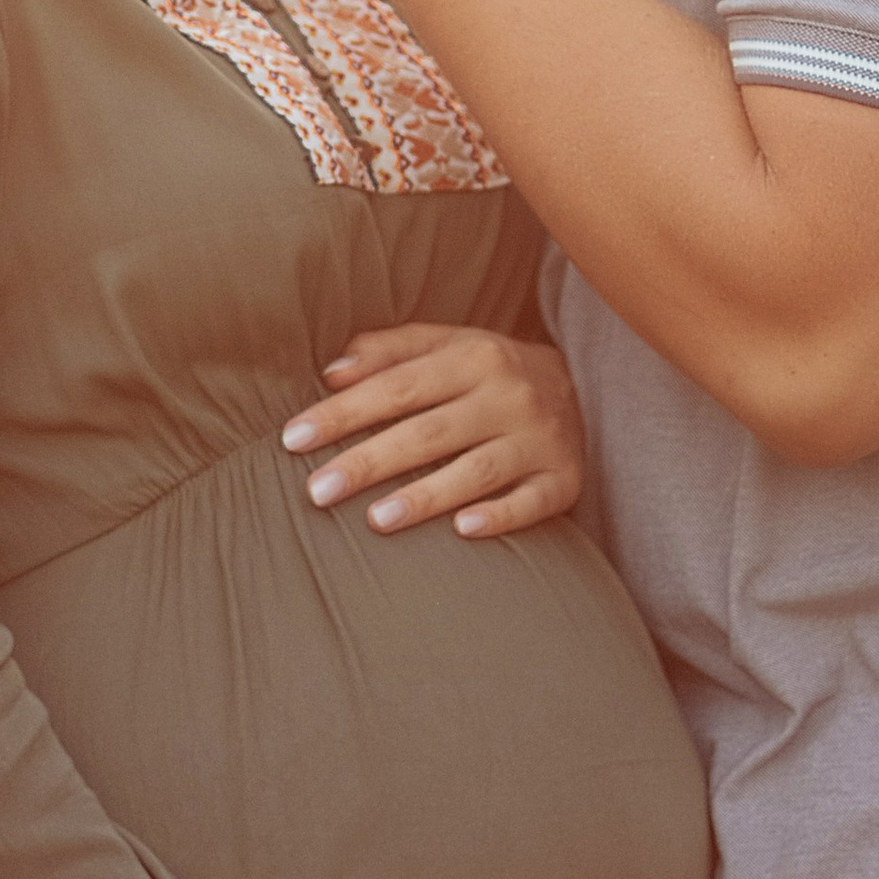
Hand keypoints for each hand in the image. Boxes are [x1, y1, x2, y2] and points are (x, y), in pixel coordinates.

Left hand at [282, 325, 585, 538]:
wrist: (586, 388)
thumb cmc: (490, 371)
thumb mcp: (446, 345)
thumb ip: (388, 352)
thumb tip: (331, 372)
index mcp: (473, 357)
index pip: (397, 387)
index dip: (343, 412)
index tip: (292, 439)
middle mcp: (509, 395)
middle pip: (429, 431)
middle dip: (369, 461)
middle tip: (317, 492)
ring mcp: (541, 439)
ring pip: (478, 469)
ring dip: (427, 495)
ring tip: (376, 520)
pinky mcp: (565, 479)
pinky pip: (533, 501)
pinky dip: (501, 516)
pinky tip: (464, 532)